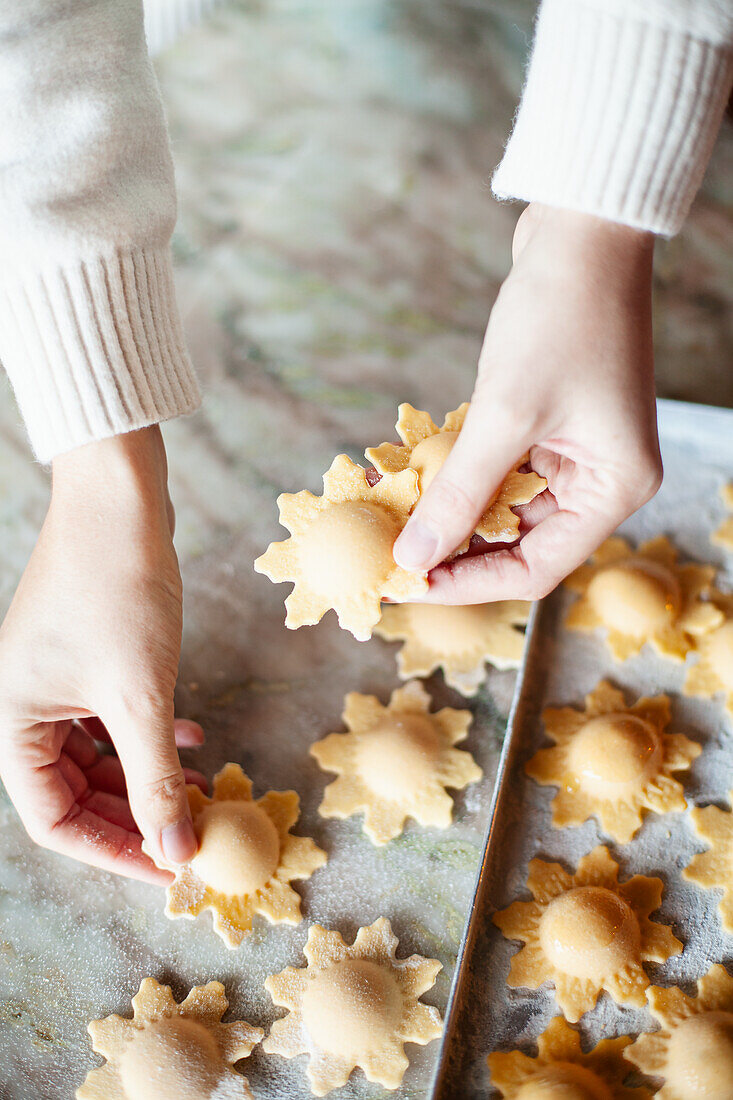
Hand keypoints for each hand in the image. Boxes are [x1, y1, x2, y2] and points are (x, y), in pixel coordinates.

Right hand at [0, 427, 203, 882]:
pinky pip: (111, 718)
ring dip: (148, 775)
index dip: (114, 851)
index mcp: (12, 723)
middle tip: (191, 831)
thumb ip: (156, 777)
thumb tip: (177, 850)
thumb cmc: (116, 590)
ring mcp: (53, 682)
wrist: (119, 500)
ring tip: (200, 787)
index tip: (171, 866)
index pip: (53, 820)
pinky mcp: (85, 658)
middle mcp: (23, 707)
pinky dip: (148, 735)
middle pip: (76, 792)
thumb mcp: (141, 696)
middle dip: (137, 813)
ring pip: (99, 757)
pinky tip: (190, 737)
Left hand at [393, 203, 661, 601]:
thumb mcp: (504, 415)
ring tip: (388, 515)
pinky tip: (405, 473)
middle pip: (517, 540)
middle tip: (389, 555)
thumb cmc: (561, 316)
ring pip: (499, 504)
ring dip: (446, 508)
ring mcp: (572, 449)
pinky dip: (452, 471)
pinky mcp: (545, 423)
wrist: (579, 230)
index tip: (410, 586)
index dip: (470, 583)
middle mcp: (599, 477)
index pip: (538, 567)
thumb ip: (458, 494)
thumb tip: (413, 559)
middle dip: (451, 546)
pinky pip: (494, 466)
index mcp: (614, 487)